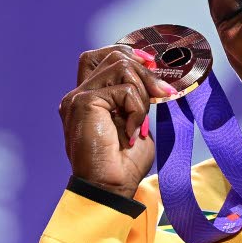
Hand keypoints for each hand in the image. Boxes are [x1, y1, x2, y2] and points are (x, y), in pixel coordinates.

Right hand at [58, 45, 176, 198]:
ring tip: (140, 123)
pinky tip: (132, 134)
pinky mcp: (84, 102)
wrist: (109, 189)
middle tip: (163, 95)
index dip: (127, 53)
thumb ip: (138, 100)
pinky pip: (125, 90)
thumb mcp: (136, 124)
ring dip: (141, 94)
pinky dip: (137, 111)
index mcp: (87, 99)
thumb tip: (156, 83)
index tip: (152, 64)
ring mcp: (78, 97)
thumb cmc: (123, 165)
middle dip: (144, 72)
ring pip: (121, 67)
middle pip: (114, 56)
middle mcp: (77, 95)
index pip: (101, 57)